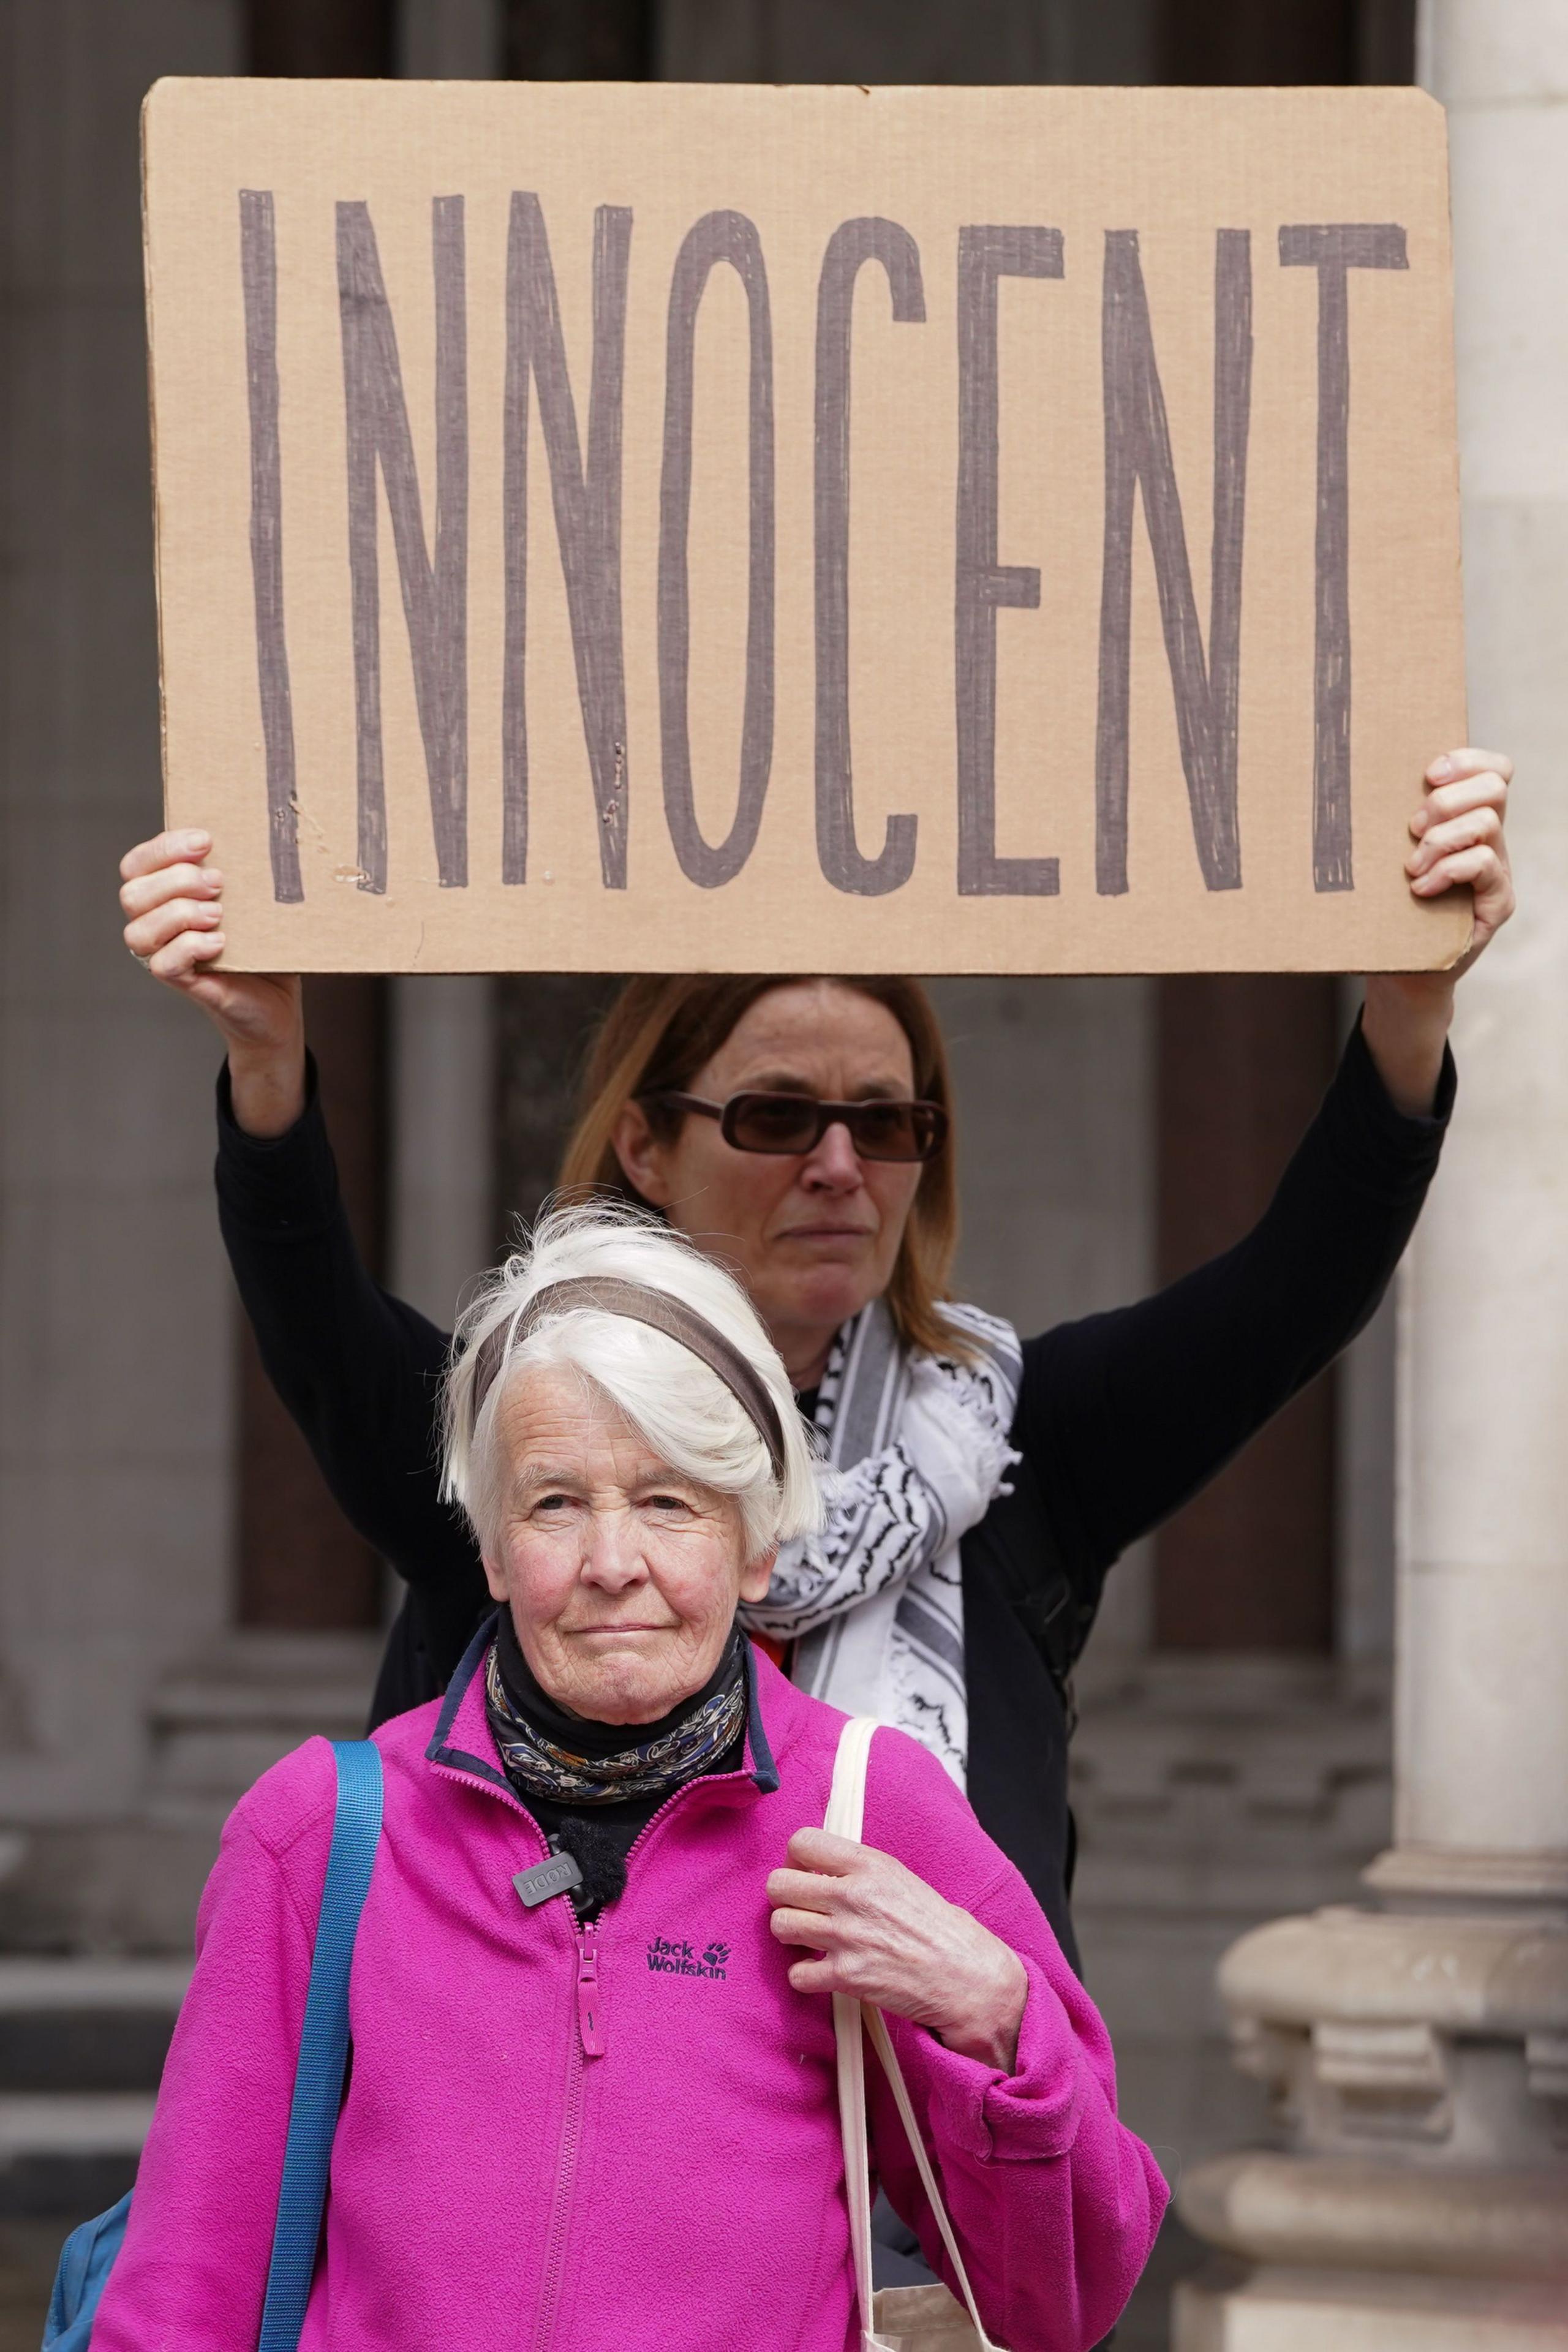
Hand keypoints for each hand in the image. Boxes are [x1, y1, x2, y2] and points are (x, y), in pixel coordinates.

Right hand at [119, 829, 305, 1136]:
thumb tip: (251, 831)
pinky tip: (219, 942)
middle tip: (218, 882)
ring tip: (218, 913)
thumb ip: (236, 869)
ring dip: (179, 914)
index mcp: (164, 896)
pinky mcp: (183, 983)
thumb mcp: (249, 899)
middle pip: (132, 894)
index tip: (205, 841)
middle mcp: (155, 925)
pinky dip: (189, 947)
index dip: (162, 849)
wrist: (278, 1001)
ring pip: (139, 930)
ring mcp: (164, 955)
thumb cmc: (262, 944)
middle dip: (175, 881)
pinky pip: (162, 964)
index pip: (136, 864)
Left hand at [768, 1828, 1026, 2072]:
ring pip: (780, 1925)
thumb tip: (819, 1871)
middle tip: (804, 1910)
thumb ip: (859, 1871)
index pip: (802, 1842)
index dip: (796, 1861)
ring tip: (812, 1941)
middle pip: (778, 1884)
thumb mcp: (901, 1880)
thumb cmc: (940, 1929)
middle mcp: (853, 1895)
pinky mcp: (846, 1977)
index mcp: (869, 1864)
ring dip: (791, 1936)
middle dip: (785, 1899)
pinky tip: (824, 1973)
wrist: (967, 1977)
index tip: (807, 1876)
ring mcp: (847, 1936)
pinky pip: (796, 1974)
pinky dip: (805, 1977)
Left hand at [1362, 748, 1515, 1116]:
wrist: (1398, 970)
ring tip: (1410, 866)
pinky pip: (1484, 865)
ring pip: (1488, 823)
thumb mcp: (1380, 859)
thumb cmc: (1383, 908)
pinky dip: (1448, 870)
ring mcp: (1495, 870)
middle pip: (1495, 787)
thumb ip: (1379, 824)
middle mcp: (1487, 839)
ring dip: (1442, 839)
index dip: (1467, 760)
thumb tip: (1326, 786)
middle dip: (1446, 800)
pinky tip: (1420, 887)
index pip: (1491, 769)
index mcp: (1464, 819)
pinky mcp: (1495, 903)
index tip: (1428, 773)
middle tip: (1411, 828)